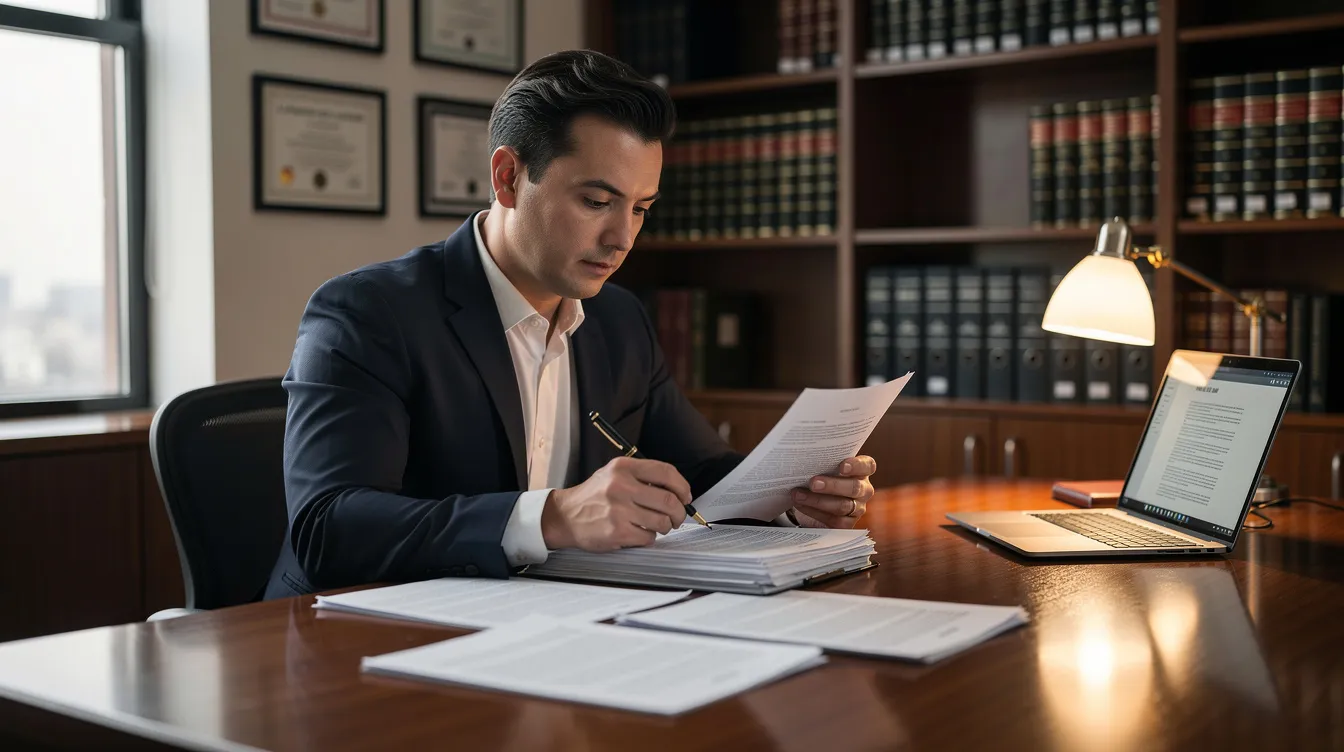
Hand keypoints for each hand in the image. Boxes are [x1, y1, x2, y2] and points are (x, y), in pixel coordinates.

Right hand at [540, 457, 689, 550]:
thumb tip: (677, 491)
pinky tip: (639, 532)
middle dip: (680, 512)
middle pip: (669, 500)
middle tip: (678, 517)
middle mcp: (620, 486)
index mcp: (623, 467)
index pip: (665, 472)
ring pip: (662, 521)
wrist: (565, 516)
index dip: (682, 486)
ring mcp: (619, 510)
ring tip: (657, 525)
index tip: (686, 496)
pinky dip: (649, 537)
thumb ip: (642, 477)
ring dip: (665, 526)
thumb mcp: (614, 474)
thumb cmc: (593, 496)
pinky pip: (648, 537)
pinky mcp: (617, 531)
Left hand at [789, 456, 876, 528]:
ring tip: (798, 495)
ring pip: (842, 506)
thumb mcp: (824, 467)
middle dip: (832, 485)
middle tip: (813, 483)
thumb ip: (822, 462)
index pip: (867, 466)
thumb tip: (802, 456)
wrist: (814, 500)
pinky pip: (834, 520)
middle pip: (854, 488)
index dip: (856, 466)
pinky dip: (814, 512)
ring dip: (817, 500)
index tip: (842, 466)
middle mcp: (864, 490)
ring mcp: (858, 508)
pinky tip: (801, 505)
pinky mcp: (847, 524)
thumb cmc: (821, 476)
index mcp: (861, 471)